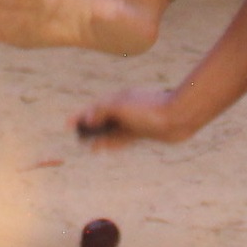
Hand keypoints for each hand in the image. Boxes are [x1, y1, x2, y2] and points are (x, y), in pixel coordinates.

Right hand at [71, 86, 192, 148]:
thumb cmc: (151, 108)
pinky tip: (107, 148)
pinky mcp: (145, 131)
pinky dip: (114, 143)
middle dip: (90, 128)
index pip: (94, 108)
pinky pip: (124, 138)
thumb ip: (103, 110)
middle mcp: (125, 108)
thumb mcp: (122, 106)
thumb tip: (89, 119)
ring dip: (101, 138)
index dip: (79, 116)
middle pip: (102, 118)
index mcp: (118, 98)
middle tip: (78, 139)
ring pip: (113, 130)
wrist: (180, 115)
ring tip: (90, 148)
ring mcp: (135, 120)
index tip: (66, 125)